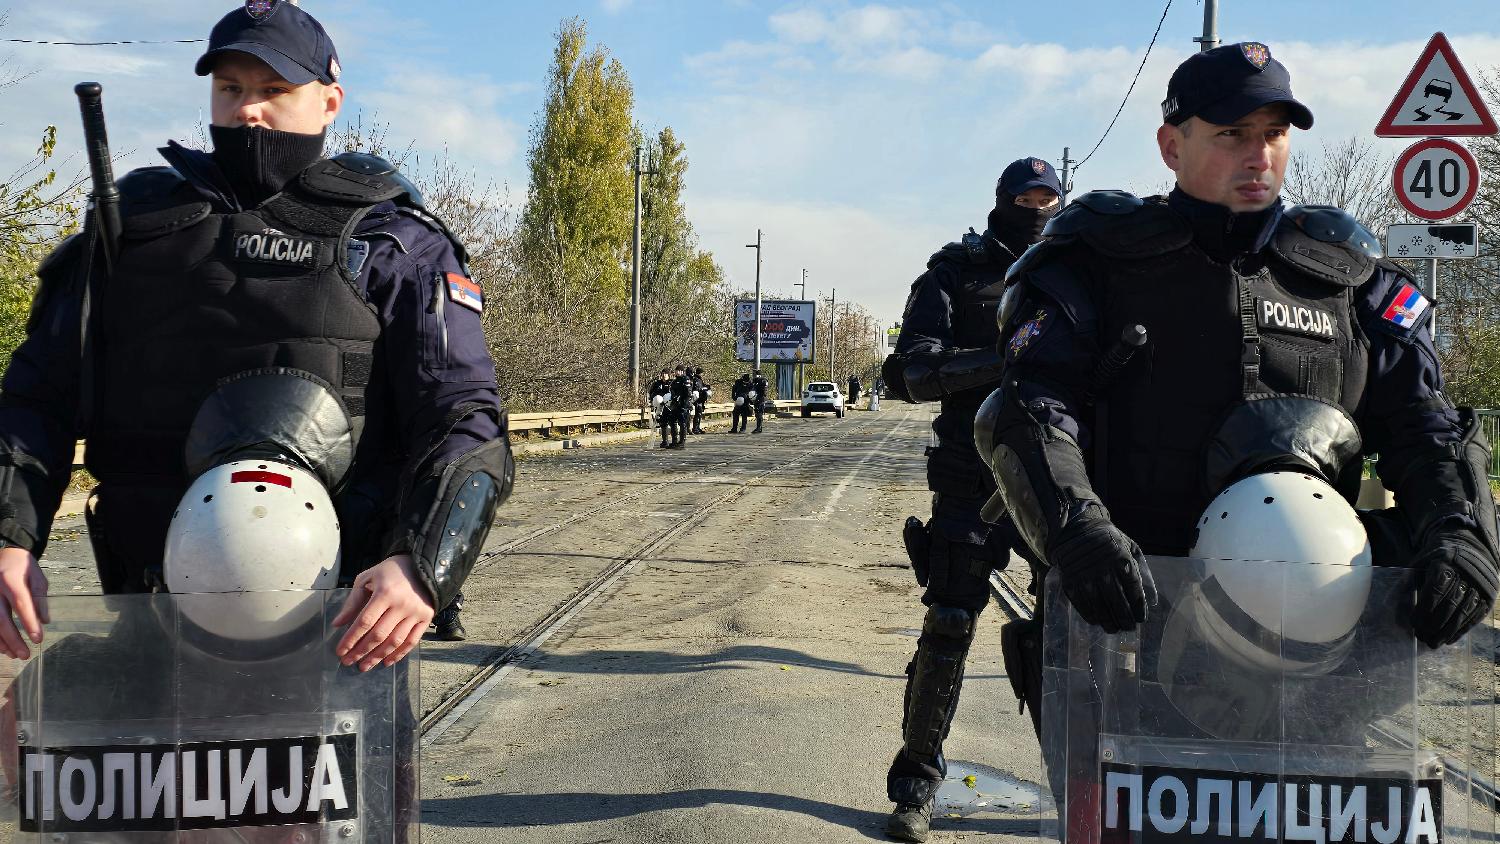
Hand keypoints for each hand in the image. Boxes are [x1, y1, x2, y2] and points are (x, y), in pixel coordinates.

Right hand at [0, 546, 46, 659]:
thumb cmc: (22, 566)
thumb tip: (45, 621)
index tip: (38, 639)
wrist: (4, 554)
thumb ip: (40, 598)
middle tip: (25, 654)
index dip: (29, 623)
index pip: (21, 604)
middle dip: (13, 639)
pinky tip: (3, 647)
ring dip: (1, 642)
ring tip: (14, 654)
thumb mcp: (37, 577)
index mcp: (10, 579)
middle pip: (1, 618)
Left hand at [332, 554, 434, 670]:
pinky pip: (412, 641)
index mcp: (385, 592)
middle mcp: (402, 604)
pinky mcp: (426, 618)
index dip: (351, 639)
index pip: (365, 622)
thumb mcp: (367, 579)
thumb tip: (338, 624)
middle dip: (361, 651)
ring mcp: (416, 613)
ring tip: (364, 665)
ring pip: (395, 641)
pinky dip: (399, 654)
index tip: (341, 651)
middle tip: (349, 662)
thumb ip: (353, 602)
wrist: (422, 565)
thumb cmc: (390, 572)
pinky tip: (386, 662)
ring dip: (378, 656)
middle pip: (379, 635)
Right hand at [1046, 510, 1154, 633]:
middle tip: (1129, 628)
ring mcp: (1085, 576)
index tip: (1141, 619)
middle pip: (1117, 602)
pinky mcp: (1070, 581)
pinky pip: (1081, 603)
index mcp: (1122, 559)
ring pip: (1099, 606)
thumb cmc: (1108, 540)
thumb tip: (1152, 598)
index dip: (1138, 607)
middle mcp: (1104, 570)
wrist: (1076, 529)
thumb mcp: (1130, 547)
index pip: (1134, 590)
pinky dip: (1089, 615)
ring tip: (1114, 629)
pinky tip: (1096, 621)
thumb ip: (1142, 570)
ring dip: (1108, 621)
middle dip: (1125, 618)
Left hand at [1411, 530, 1497, 647]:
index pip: (1434, 592)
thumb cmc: (1436, 559)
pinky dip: (1461, 630)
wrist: (1467, 547)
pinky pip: (1475, 617)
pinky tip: (1449, 639)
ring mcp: (1479, 588)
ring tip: (1433, 643)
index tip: (1413, 624)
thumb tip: (1388, 604)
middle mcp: (1465, 577)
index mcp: (1445, 565)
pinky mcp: (1488, 597)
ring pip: (1463, 614)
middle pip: (1449, 606)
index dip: (1423, 610)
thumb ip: (1406, 583)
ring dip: (1447, 632)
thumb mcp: (1419, 564)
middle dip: (1434, 625)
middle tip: (1421, 637)